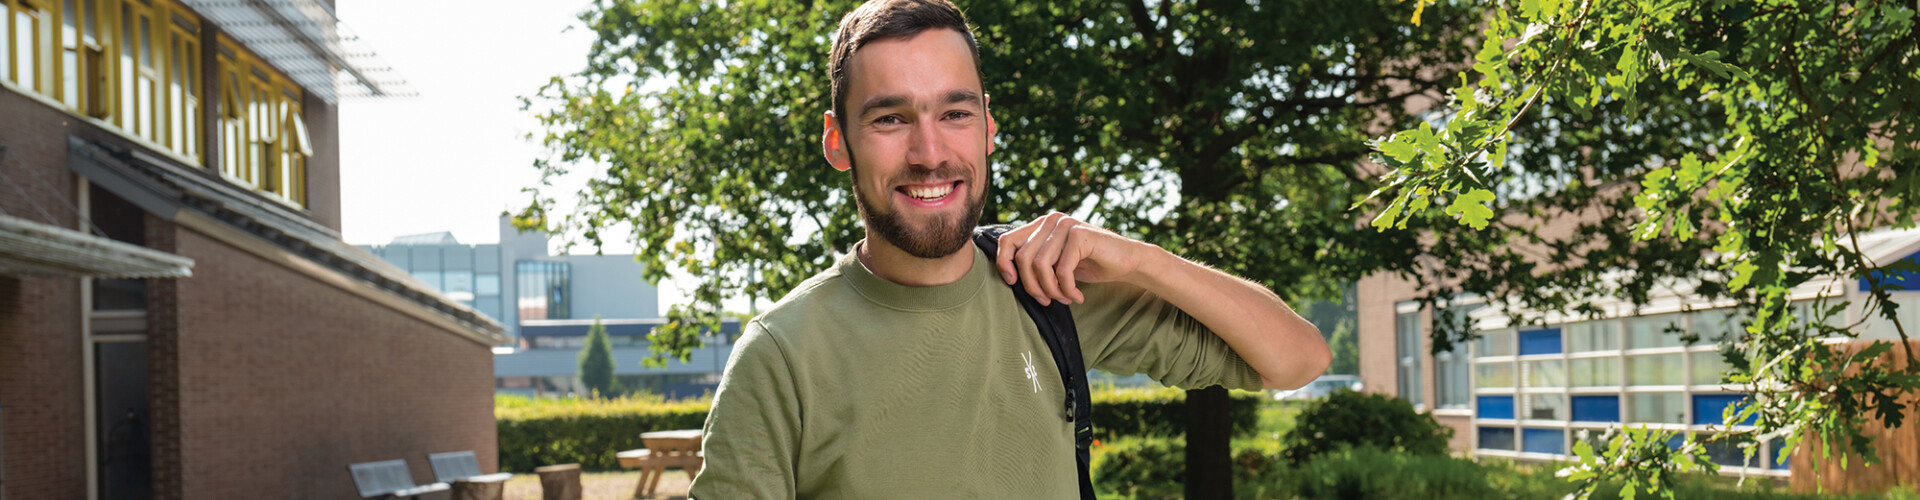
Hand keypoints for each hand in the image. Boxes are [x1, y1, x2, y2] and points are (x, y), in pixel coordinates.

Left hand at [993, 213, 1151, 305]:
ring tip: (1063, 299)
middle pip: (1023, 257)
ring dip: (1051, 290)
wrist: (1127, 261)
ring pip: (1040, 265)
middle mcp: (1051, 220)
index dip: (1004, 264)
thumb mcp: (1056, 262)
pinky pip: (1062, 270)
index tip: (1013, 283)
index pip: (1007, 240)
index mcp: (1041, 225)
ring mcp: (1065, 225)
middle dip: (1032, 286)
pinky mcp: (1080, 235)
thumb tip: (1008, 275)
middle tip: (1047, 300)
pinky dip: (1068, 289)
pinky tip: (1077, 296)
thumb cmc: (1090, 264)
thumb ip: (1035, 261)